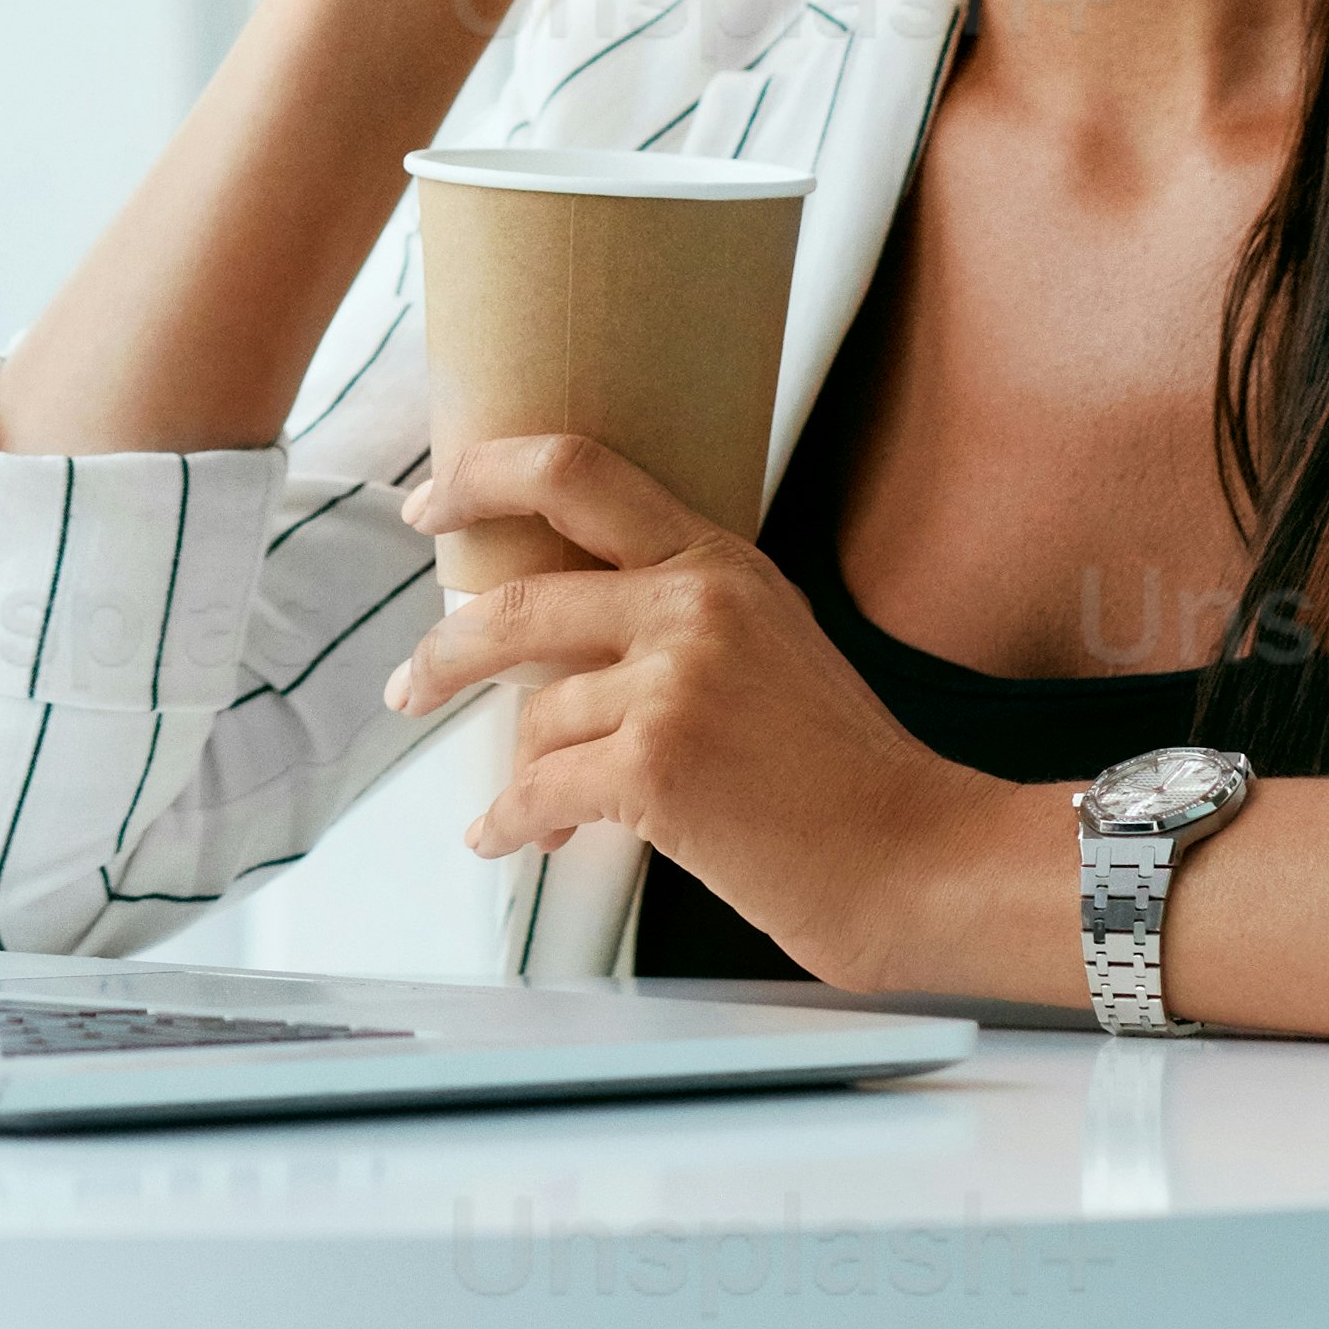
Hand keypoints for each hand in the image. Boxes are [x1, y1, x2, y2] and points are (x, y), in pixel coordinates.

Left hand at [381, 430, 1029, 998]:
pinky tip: (508, 838)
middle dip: (445, 652)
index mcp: (720, 564)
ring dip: (523, 774)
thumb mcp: (774, 647)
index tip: (432, 501)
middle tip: (412, 682)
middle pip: (517, 600)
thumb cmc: (846, 774)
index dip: (484, 474)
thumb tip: (564, 644)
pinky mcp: (655, 767)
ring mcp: (674, 683)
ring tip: (536, 810)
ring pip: (536, 718)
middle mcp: (694, 605)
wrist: (916, 857)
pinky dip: (510, 822)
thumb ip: (682, 619)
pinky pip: (538, 789)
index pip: (578, 472)